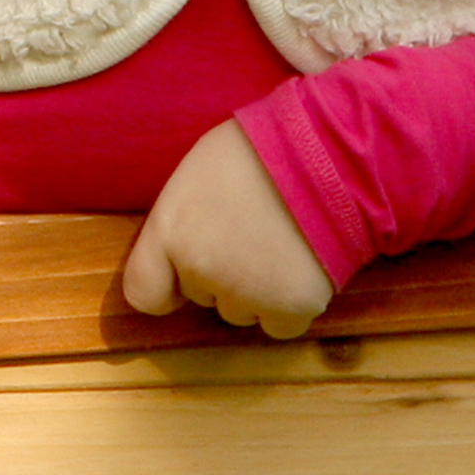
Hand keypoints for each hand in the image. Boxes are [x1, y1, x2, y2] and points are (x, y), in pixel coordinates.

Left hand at [121, 120, 336, 339]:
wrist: (330, 152)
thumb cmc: (263, 148)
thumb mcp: (199, 170)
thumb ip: (182, 218)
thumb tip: (185, 244)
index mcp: (171, 230)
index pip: (144, 292)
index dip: (165, 287)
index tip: (181, 277)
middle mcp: (200, 269)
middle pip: (201, 296)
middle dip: (221, 272)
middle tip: (252, 230)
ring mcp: (245, 293)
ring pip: (241, 312)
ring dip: (256, 290)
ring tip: (281, 241)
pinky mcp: (290, 308)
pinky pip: (280, 326)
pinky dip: (290, 305)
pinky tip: (302, 265)